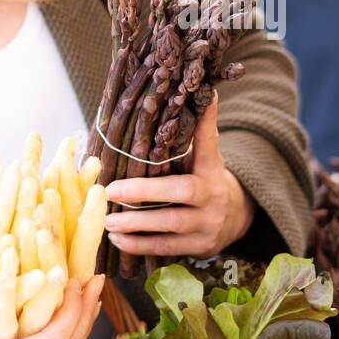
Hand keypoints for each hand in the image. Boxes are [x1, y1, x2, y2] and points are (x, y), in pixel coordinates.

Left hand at [103, 91, 255, 258]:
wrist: (232, 219)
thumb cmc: (205, 180)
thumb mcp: (205, 157)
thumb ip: (197, 132)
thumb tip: (204, 91)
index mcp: (212, 169)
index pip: (207, 144)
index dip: (202, 125)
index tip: (191, 107)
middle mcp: (212, 196)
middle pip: (180, 192)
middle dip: (143, 192)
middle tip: (109, 191)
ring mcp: (207, 225)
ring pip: (170, 226)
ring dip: (135, 224)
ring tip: (106, 220)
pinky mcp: (198, 247)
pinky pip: (165, 248)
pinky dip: (139, 245)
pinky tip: (117, 239)